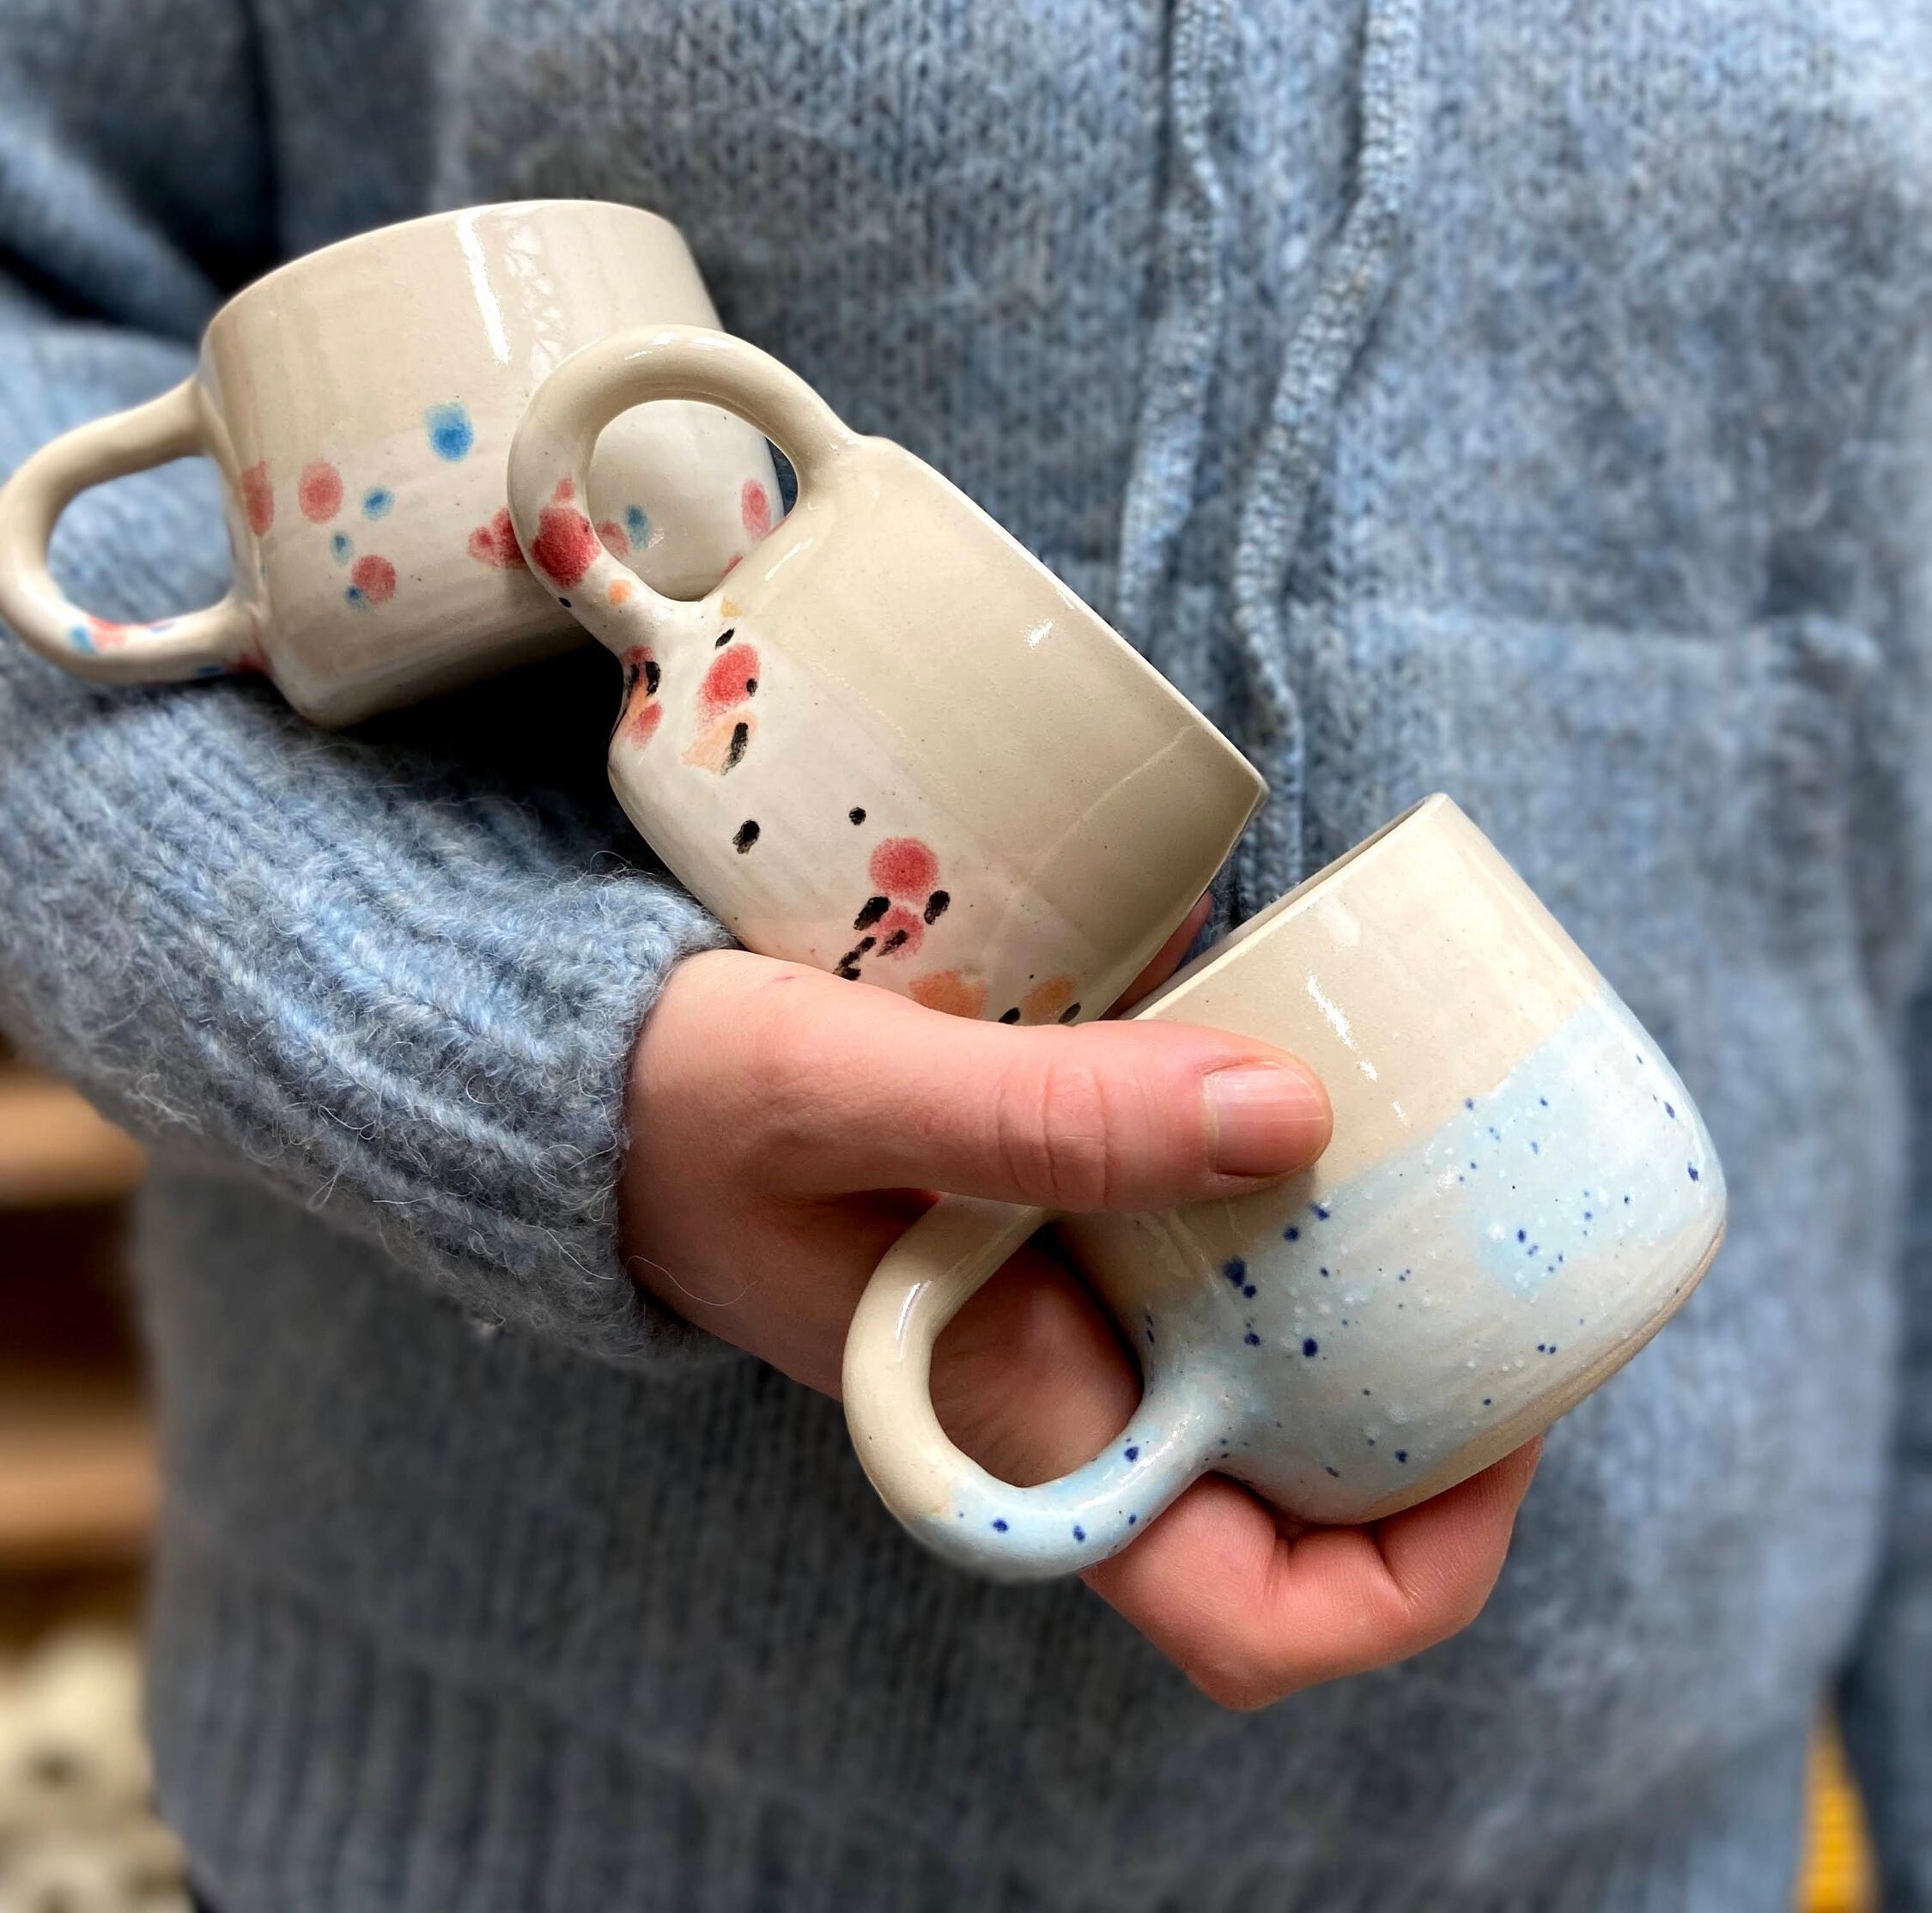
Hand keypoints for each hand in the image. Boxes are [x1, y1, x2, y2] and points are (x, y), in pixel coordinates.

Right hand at [621, 918, 1539, 1707]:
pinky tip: (1299, 1056)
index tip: (1508, 1420)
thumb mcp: (842, 1089)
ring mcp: (1057, 1317)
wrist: (570, 1074)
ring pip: (1270, 1357)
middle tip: (1510, 1232)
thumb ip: (1045, 1113)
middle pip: (1311, 1489)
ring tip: (1447, 1133)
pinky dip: (1276, 1172)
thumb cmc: (674, 1105)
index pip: (1254, 1621)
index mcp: (1025, 1433)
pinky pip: (1203, 1237)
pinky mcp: (1040, 1223)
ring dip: (1376, 1276)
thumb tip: (1294, 1115)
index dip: (1420, 1568)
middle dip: (1445, 1401)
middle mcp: (1063, 1401)